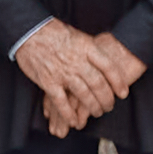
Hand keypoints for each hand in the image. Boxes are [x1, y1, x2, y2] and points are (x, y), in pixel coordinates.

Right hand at [8, 18, 144, 129]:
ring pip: (84, 95)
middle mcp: (77, 60)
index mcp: (86, 47)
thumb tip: (104, 61)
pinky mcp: (48, 82)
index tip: (123, 93)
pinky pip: (62, 103)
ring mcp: (62, 72)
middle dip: (107, 99)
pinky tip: (75, 122)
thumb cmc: (54, 32)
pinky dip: (69, 114)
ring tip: (98, 112)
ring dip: (93, 107)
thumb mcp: (78, 35)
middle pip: (98, 84)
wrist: (29, 31)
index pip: (109, 67)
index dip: (118, 82)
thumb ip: (90, 49)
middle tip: (110, 106)